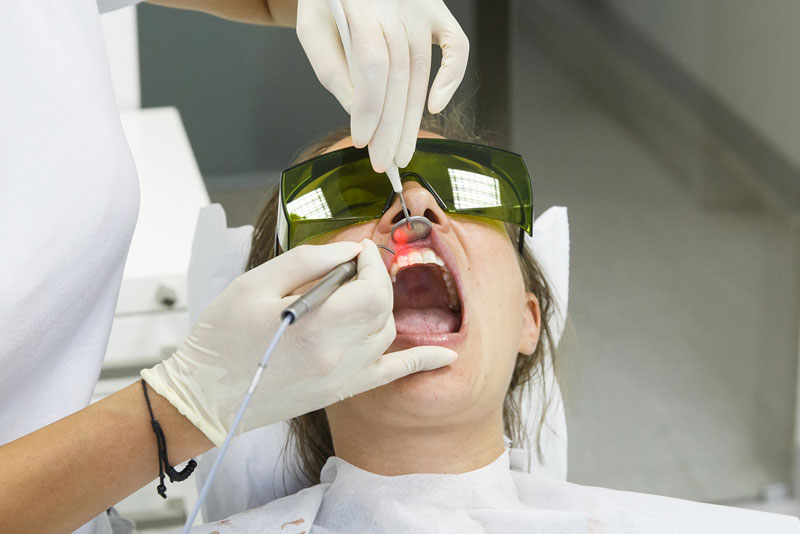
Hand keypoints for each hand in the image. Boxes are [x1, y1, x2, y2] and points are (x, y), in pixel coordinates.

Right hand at [141, 239, 456, 445]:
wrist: (204, 397)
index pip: (372, 286)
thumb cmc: (220, 339)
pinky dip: (422, 361)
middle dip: (375, 280)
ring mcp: (343, 377)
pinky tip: (445, 355)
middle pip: (382, 307)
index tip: (355, 251)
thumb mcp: (254, 284)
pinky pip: (393, 375)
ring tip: (351, 297)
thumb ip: (307, 262)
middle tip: (351, 268)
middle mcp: (339, 356)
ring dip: (379, 307)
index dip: (370, 261)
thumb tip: (347, 252)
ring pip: (386, 332)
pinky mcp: (341, 391)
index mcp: (317, 326)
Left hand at [296, 0, 468, 170]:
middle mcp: (396, 6)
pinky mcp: (438, 14)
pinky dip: (452, 78)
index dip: (369, 108)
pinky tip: (435, 107)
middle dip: (391, 126)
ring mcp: (422, 9)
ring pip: (421, 71)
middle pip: (399, 75)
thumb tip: (358, 115)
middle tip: (384, 162)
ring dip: (412, 118)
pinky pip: (457, 47)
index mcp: (360, 6)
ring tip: (402, 151)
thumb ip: (332, 70)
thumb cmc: (329, 1)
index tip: (363, 142)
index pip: (372, 64)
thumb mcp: (313, 28)